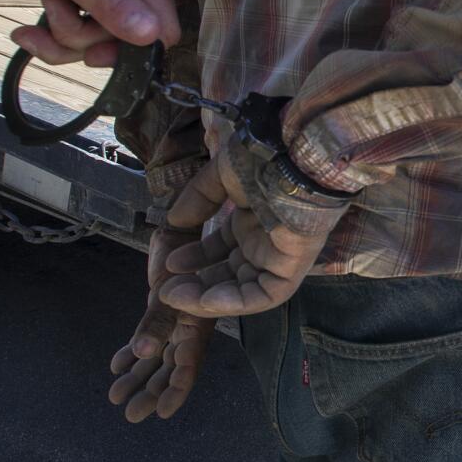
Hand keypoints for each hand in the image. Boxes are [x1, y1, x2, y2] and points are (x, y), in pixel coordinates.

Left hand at [0, 0, 180, 66]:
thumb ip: (111, 2)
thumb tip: (153, 35)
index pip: (163, 29)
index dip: (134, 50)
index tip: (93, 50)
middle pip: (127, 39)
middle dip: (85, 41)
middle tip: (55, 11)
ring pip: (97, 37)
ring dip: (63, 38)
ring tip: (40, 8)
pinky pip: (77, 28)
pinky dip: (51, 33)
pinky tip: (27, 29)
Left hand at [108, 224, 209, 421]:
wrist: (178, 235)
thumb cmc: (181, 261)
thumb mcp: (169, 292)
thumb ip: (156, 323)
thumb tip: (142, 353)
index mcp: (195, 329)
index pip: (186, 367)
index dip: (175, 391)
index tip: (161, 412)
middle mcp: (185, 331)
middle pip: (169, 369)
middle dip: (151, 391)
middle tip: (131, 414)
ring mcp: (171, 324)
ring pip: (155, 358)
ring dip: (137, 377)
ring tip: (116, 397)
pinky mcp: (157, 314)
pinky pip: (144, 341)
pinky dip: (131, 355)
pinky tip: (117, 366)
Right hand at [156, 151, 343, 316]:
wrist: (294, 158)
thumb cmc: (263, 160)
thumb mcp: (222, 176)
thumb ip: (198, 199)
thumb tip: (173, 221)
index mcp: (252, 219)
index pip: (221, 249)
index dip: (195, 258)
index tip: (169, 264)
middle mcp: (266, 240)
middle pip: (230, 274)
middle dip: (197, 284)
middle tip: (167, 290)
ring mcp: (280, 255)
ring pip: (245, 290)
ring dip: (209, 297)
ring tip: (175, 296)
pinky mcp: (294, 267)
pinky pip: (266, 296)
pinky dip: (236, 303)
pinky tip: (206, 300)